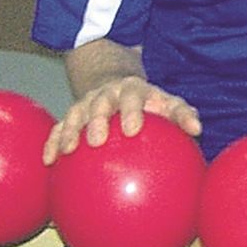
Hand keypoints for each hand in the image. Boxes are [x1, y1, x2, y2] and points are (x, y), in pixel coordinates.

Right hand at [42, 75, 200, 164]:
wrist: (118, 85)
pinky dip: (53, 141)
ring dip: (71, 131)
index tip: (133, 129)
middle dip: (97, 120)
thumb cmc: (149, 102)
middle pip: (100, 104)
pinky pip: (58, 128)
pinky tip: (49, 161)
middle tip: (97, 140)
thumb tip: (197, 130)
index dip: (132, 110)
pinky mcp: (71, 116)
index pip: (134, 97)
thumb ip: (182, 114)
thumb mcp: (167, 103)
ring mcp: (87, 103)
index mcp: (133, 90)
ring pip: (76, 114)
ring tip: (68, 151)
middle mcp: (108, 94)